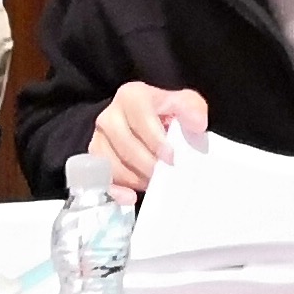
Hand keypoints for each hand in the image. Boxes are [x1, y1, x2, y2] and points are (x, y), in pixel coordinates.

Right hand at [91, 82, 210, 191]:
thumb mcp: (183, 103)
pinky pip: (101, 178)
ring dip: (135, 177)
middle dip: (147, 163)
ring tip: (154, 181)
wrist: (149, 124)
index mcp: (131, 96)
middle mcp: (110, 115)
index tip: (171, 156)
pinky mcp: (96, 160)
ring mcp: (99, 138)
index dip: (155, 138)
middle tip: (165, 174)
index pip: (140, 116)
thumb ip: (191, 108)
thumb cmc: (166, 114)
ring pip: (112, 163)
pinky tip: (131, 197)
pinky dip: (116, 190)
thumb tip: (197, 124)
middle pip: (124, 143)